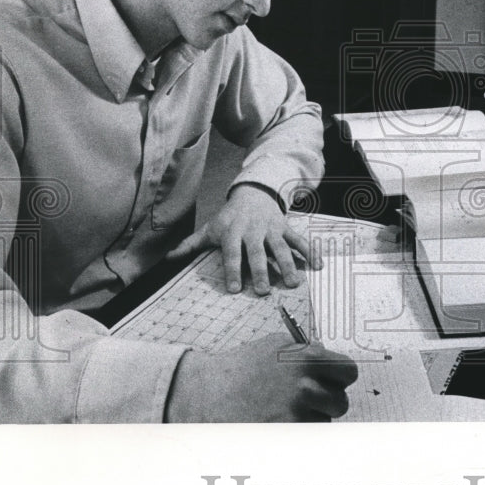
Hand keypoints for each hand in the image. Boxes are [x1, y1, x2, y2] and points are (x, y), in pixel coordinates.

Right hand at [164, 334, 357, 421]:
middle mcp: (304, 385)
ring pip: (325, 422)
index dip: (342, 377)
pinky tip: (279, 420)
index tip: (336, 380)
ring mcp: (295, 412)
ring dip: (313, 418)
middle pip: (341, 402)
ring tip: (286, 408)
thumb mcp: (275, 346)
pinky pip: (308, 435)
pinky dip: (299, 431)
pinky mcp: (285, 434)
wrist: (207, 393)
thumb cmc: (241, 367)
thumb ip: (306, 351)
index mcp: (305, 358)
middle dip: (328, 401)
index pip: (348, 371)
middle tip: (308, 398)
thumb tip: (330, 357)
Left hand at [169, 185, 321, 294]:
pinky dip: (309, 251)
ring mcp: (271, 229)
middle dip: (262, 271)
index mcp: (233, 232)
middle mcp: (253, 231)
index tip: (235, 289)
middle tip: (265, 291)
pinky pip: (298, 240)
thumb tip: (167, 259)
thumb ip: (190, 245)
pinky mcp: (285, 228)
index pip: (232, 253)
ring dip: (288, 265)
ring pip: (280, 248)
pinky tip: (317, 265)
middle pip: (257, 253)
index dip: (233, 270)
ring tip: (293, 283)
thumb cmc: (229, 217)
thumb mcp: (210, 228)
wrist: (253, 192)